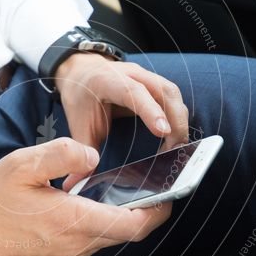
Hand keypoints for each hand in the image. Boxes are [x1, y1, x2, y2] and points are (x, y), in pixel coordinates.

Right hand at [0, 137, 170, 255]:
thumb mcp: (23, 164)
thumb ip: (64, 153)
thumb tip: (93, 157)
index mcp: (73, 222)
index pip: (134, 225)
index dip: (158, 212)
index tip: (169, 196)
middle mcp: (74, 249)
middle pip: (122, 234)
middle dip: (137, 213)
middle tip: (144, 191)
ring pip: (102, 240)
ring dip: (107, 220)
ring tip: (102, 195)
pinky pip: (83, 248)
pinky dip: (87, 230)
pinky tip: (71, 212)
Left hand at [55, 52, 189, 190]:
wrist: (82, 72)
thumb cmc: (81, 98)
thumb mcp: (79, 124)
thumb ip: (84, 151)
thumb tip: (75, 183)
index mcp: (108, 81)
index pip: (134, 93)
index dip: (150, 111)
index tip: (162, 132)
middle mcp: (130, 74)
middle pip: (162, 92)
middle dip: (174, 121)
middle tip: (174, 150)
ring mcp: (144, 75)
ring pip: (171, 93)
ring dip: (179, 119)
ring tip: (176, 147)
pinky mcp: (153, 82)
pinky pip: (172, 96)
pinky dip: (178, 115)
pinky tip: (175, 136)